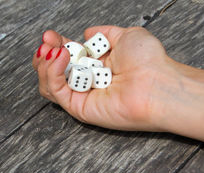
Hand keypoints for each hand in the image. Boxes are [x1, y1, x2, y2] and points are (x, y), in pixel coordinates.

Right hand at [32, 25, 170, 130]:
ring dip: (44, 64)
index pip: (67, 56)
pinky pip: (56, 92)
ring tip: (52, 50)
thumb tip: (87, 33)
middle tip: (47, 42)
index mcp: (97, 66)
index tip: (50, 35)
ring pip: (49, 84)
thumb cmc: (149, 63)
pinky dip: (51, 73)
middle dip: (45, 54)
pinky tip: (59, 57)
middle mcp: (88, 81)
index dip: (56, 45)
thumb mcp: (127, 35)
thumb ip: (105, 33)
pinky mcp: (79, 109)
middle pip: (53, 71)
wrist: (158, 83)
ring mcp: (83, 96)